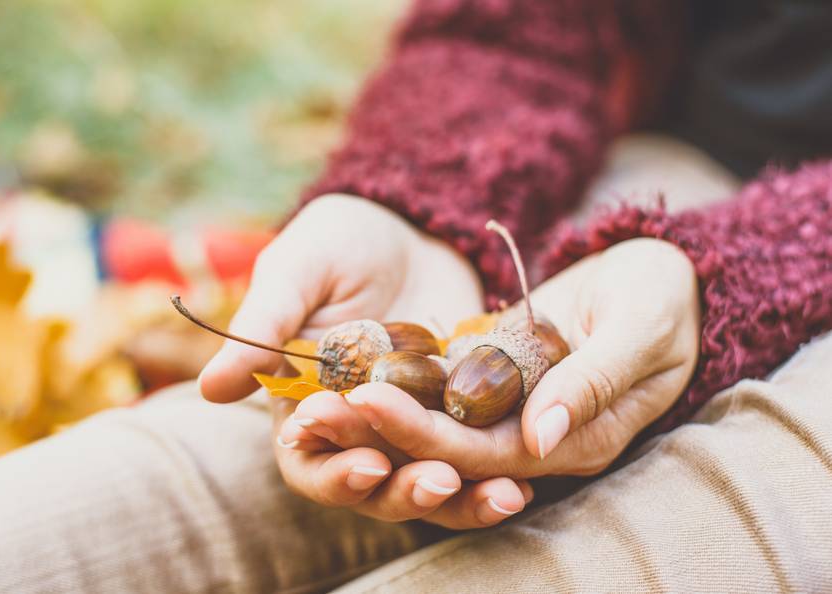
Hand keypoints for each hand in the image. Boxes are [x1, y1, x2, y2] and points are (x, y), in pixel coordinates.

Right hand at [199, 195, 531, 527]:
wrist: (411, 222)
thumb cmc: (339, 240)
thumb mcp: (299, 271)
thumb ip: (264, 326)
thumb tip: (209, 387)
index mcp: (304, 404)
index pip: (308, 461)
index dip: (332, 473)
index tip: (366, 464)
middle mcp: (359, 428)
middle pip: (374, 486)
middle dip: (405, 492)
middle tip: (439, 482)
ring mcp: (414, 424)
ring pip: (430, 480)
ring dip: (462, 497)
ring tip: (502, 495)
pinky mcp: (463, 413)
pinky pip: (478, 452)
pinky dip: (499, 469)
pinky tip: (529, 476)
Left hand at [282, 237, 700, 481]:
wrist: (660, 272)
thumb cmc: (664, 296)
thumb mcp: (640, 328)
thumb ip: (594, 381)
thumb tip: (541, 438)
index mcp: (580, 438)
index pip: (490, 452)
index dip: (427, 434)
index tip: (369, 403)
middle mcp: (538, 436)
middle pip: (451, 446)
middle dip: (385, 429)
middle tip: (320, 406)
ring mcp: (514, 409)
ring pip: (438, 422)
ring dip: (380, 413)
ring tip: (318, 396)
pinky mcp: (496, 378)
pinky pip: (441, 389)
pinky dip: (398, 383)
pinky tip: (348, 369)